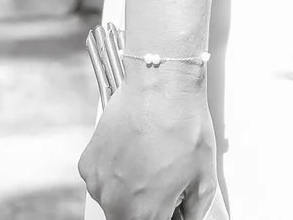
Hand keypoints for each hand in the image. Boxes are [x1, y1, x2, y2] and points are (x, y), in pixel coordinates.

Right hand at [78, 65, 228, 219]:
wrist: (160, 87)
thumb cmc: (183, 126)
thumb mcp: (204, 177)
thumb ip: (195, 211)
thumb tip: (188, 219)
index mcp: (143, 213)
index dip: (168, 217)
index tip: (173, 208)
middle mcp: (114, 203)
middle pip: (130, 219)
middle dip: (149, 209)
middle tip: (166, 183)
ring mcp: (97, 183)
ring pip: (115, 201)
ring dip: (131, 192)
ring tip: (152, 162)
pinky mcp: (88, 164)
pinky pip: (103, 180)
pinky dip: (117, 174)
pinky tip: (135, 152)